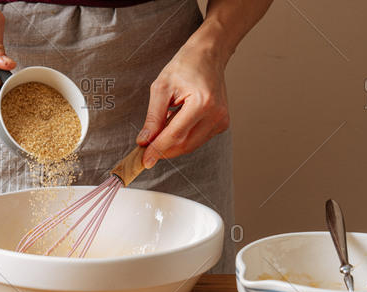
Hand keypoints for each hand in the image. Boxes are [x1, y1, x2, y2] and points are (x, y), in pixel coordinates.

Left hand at [136, 25, 229, 168]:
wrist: (208, 55)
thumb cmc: (184, 67)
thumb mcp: (161, 88)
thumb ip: (153, 117)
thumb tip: (144, 141)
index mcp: (202, 102)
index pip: (176, 134)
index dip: (157, 149)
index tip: (144, 160)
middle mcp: (216, 114)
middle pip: (185, 144)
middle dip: (164, 150)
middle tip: (145, 150)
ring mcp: (222, 120)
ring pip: (191, 145)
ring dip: (172, 143)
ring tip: (160, 129)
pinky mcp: (222, 124)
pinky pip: (198, 139)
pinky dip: (183, 138)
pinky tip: (175, 124)